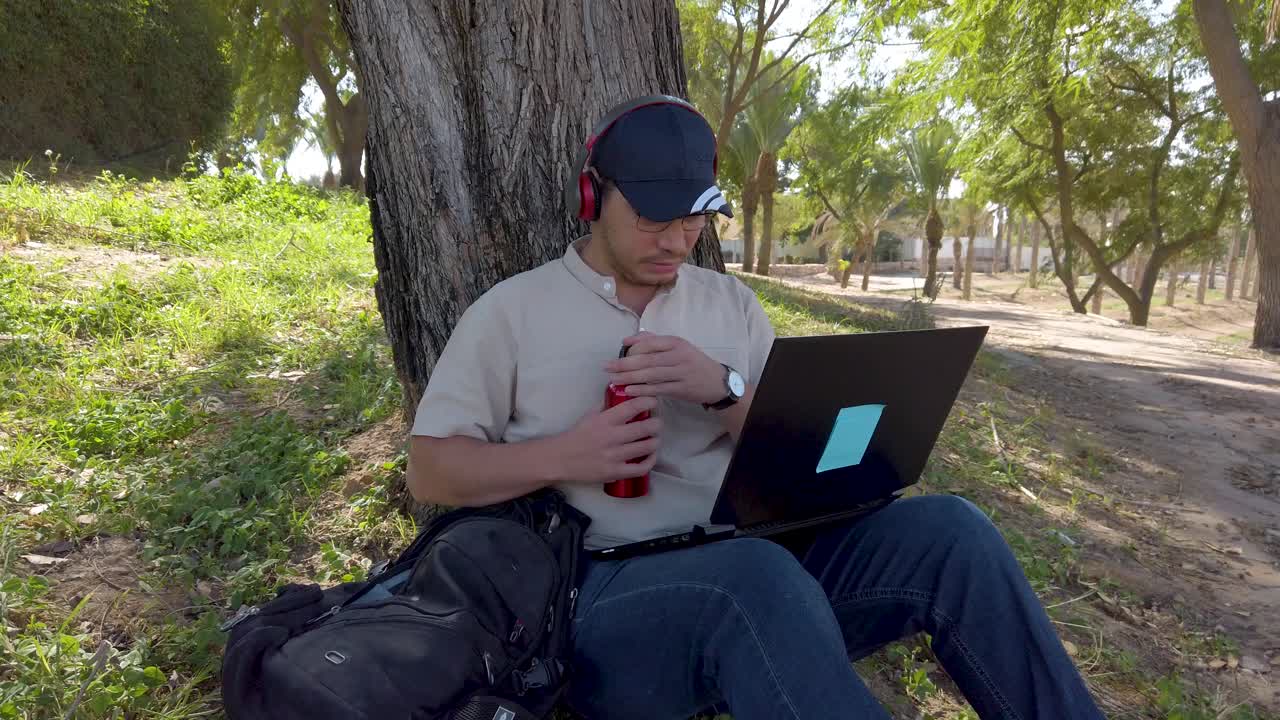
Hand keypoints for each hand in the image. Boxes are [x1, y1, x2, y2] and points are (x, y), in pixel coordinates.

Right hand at [548, 396, 661, 484]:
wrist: (560, 459)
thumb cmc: (577, 436)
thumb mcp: (590, 415)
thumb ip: (607, 406)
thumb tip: (624, 394)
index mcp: (605, 420)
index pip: (633, 407)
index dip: (648, 401)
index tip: (654, 401)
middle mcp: (611, 437)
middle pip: (645, 428)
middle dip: (657, 424)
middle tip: (657, 423)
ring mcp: (614, 456)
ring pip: (647, 447)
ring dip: (655, 441)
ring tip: (654, 439)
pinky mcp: (615, 472)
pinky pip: (640, 468)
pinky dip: (650, 461)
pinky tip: (650, 456)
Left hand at [605, 332, 725, 405]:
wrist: (716, 382)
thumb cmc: (692, 362)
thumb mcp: (677, 347)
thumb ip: (653, 341)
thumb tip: (627, 340)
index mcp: (676, 342)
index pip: (650, 343)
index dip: (631, 348)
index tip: (615, 354)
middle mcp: (679, 356)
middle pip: (647, 359)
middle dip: (625, 364)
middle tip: (607, 368)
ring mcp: (681, 372)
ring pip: (651, 374)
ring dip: (630, 378)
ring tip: (613, 380)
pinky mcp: (682, 389)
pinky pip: (658, 389)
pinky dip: (642, 390)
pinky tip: (629, 390)